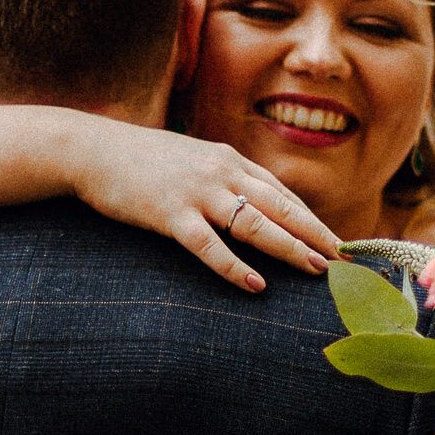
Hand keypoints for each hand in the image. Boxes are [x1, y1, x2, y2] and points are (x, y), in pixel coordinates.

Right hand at [66, 120, 343, 291]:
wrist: (92, 149)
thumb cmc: (142, 160)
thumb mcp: (193, 160)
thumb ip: (224, 178)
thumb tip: (254, 203)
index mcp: (229, 159)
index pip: (282, 192)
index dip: (312, 218)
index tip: (336, 242)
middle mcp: (221, 171)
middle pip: (280, 206)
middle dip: (315, 234)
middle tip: (342, 259)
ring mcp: (196, 192)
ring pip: (254, 223)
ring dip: (288, 248)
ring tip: (314, 269)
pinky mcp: (169, 213)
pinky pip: (208, 246)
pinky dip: (234, 267)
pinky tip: (255, 285)